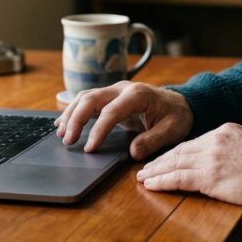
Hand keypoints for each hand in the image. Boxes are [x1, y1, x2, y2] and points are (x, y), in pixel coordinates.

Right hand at [54, 81, 193, 159]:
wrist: (181, 104)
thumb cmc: (176, 116)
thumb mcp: (172, 130)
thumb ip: (153, 140)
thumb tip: (133, 152)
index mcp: (137, 95)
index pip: (110, 111)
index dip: (98, 130)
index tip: (89, 148)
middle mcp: (122, 89)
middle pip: (91, 98)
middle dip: (76, 119)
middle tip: (67, 141)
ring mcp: (115, 91)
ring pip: (86, 97)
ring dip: (71, 114)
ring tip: (60, 133)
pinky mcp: (111, 98)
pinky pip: (88, 101)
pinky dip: (74, 111)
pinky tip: (64, 123)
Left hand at [135, 123, 241, 206]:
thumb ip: (232, 148)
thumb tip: (222, 158)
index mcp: (226, 130)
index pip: (194, 142)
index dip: (176, 152)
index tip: (165, 158)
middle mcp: (215, 140)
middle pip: (181, 150)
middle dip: (161, 160)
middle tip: (145, 167)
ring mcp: (211, 157)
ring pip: (175, 163)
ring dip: (156, 171)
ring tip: (143, 177)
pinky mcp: (209, 176)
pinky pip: (178, 178)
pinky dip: (162, 181)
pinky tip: (151, 185)